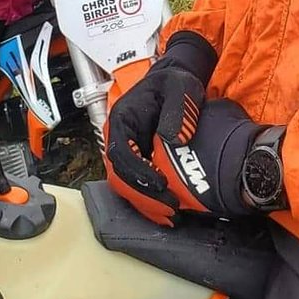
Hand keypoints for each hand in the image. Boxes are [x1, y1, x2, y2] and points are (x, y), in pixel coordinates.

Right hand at [104, 33, 217, 223]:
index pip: (120, 154)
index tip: (162, 184)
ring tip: (172, 215)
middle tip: (170, 207)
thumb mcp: (180, 89)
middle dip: (143, 195)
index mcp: (121, 120)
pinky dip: (151, 201)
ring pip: (127, 186)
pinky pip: (138, 186)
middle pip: (120, 176)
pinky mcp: (138, 162)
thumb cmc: (175, 84)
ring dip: (146, 203)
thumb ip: (178, 111)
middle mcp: (119, 139)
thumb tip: (173, 140)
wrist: (177, 84)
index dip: (138, 173)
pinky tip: (168, 211)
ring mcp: (127, 152)